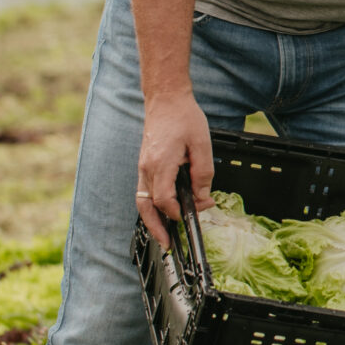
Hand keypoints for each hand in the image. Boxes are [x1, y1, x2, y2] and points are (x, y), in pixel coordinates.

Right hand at [138, 93, 214, 250]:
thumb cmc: (184, 118)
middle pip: (146, 207)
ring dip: (151, 220)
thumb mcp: (202, 145)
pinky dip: (150, 206)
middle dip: (156, 228)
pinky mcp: (144, 165)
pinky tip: (161, 212)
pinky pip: (143, 191)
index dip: (178, 212)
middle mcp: (147, 169)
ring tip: (162, 235)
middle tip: (168, 245)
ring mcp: (142, 167)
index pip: (164, 200)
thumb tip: (203, 198)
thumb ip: (203, 174)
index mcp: (160, 164)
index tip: (194, 213)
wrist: (166, 99)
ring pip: (141, 201)